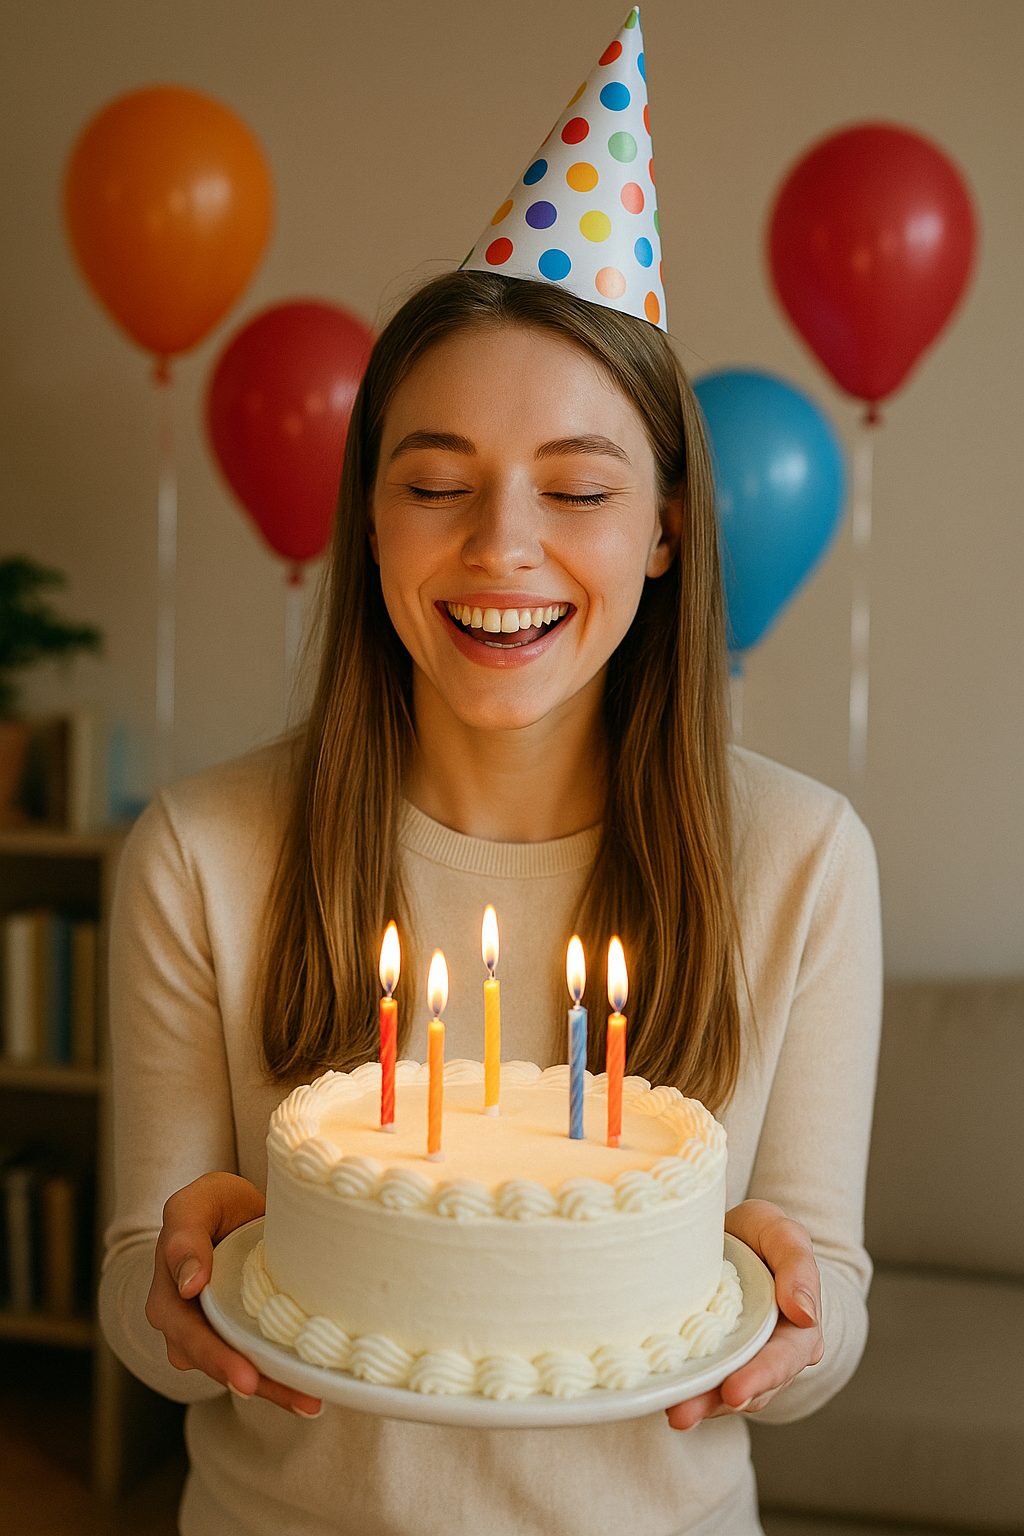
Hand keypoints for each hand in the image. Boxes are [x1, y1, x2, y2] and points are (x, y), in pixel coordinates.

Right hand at [145, 1171, 322, 1417]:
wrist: (235, 1212)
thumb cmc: (211, 1205)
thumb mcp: (194, 1205)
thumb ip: (185, 1237)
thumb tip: (188, 1286)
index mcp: (168, 1297)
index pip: (187, 1332)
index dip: (215, 1355)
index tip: (243, 1376)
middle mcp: (186, 1326)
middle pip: (214, 1361)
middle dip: (244, 1380)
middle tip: (273, 1393)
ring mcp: (215, 1336)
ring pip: (238, 1371)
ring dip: (272, 1390)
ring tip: (308, 1403)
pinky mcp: (243, 1339)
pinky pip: (259, 1365)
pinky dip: (283, 1382)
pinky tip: (311, 1396)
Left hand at [665, 1199, 823, 1430]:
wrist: (735, 1240)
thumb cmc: (763, 1237)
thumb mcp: (782, 1234)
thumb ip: (797, 1265)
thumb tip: (805, 1315)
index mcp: (798, 1330)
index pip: (784, 1359)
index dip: (760, 1377)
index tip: (735, 1391)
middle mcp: (772, 1356)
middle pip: (750, 1388)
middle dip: (717, 1402)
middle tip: (683, 1414)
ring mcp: (740, 1362)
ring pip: (722, 1392)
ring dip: (697, 1405)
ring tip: (670, 1412)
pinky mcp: (711, 1360)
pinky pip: (700, 1381)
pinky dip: (683, 1388)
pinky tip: (659, 1392)